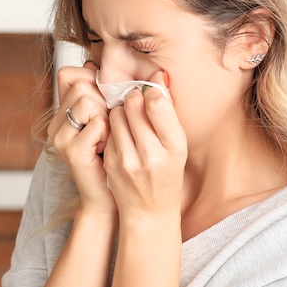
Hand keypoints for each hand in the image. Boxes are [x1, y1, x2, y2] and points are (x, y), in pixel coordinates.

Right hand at [50, 60, 113, 214]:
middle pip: (81, 84)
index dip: (91, 80)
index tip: (104, 101)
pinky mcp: (72, 151)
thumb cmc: (113, 155)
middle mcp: (56, 123)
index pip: (69, 74)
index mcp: (63, 112)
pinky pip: (97, 123)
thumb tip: (98, 62)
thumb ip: (104, 93)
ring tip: (108, 136)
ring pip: (86, 99)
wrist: (109, 197)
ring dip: (107, 115)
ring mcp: (61, 137)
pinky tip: (108, 147)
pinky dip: (109, 132)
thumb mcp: (108, 118)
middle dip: (103, 100)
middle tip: (108, 125)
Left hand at [103, 71, 186, 222]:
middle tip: (138, 103)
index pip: (157, 104)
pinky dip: (114, 127)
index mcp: (174, 147)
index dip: (152, 92)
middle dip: (135, 99)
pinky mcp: (111, 162)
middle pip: (133, 105)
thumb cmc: (167, 173)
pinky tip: (122, 136)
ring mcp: (127, 159)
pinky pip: (108, 129)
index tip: (152, 93)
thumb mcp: (177, 146)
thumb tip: (158, 76)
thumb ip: (168, 113)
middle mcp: (151, 154)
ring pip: (117, 114)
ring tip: (131, 120)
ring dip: (122, 111)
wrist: (149, 211)